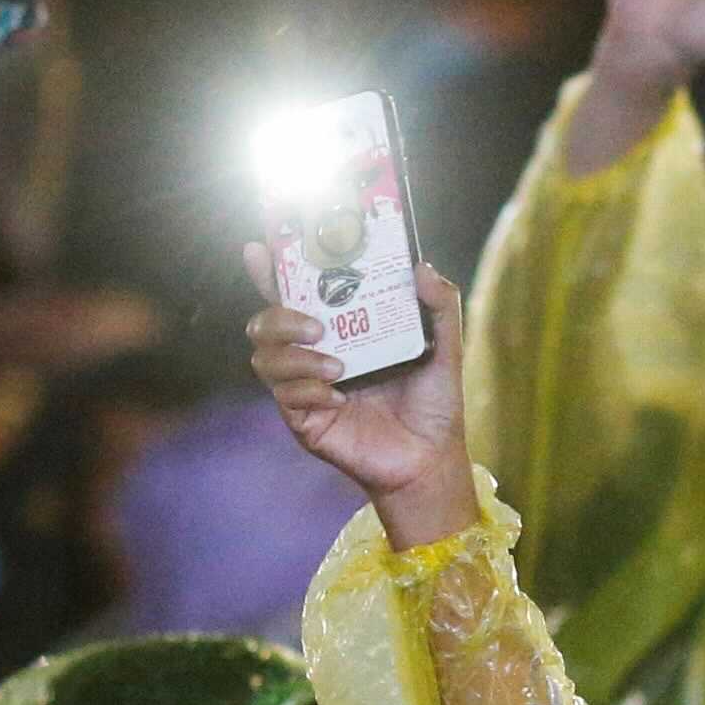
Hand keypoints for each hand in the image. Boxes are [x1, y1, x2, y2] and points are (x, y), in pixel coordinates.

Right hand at [247, 256, 473, 548]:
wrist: (431, 456)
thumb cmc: (433, 400)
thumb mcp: (444, 345)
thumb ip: (439, 304)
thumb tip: (420, 266)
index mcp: (339, 328)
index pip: (294, 291)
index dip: (270, 269)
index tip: (260, 248)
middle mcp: (314, 353)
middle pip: (264, 322)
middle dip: (279, 316)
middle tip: (317, 325)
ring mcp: (304, 388)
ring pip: (266, 359)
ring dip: (296, 358)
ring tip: (337, 367)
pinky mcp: (304, 420)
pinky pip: (285, 397)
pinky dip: (309, 391)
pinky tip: (339, 398)